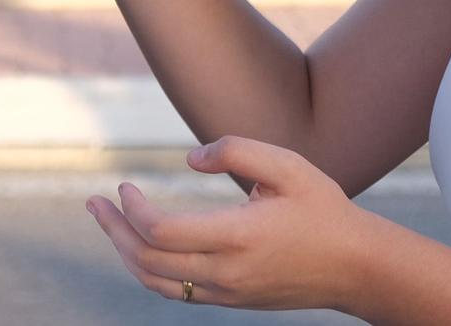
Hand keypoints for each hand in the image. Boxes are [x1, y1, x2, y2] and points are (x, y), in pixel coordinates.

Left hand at [88, 137, 375, 312]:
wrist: (358, 268)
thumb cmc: (323, 209)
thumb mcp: (288, 165)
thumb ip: (237, 150)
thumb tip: (191, 157)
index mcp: (237, 237)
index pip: (160, 232)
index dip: (132, 210)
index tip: (124, 185)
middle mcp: (227, 271)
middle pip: (146, 260)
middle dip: (112, 230)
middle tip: (93, 203)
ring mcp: (227, 291)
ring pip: (156, 282)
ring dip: (124, 252)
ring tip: (107, 223)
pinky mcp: (232, 300)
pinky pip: (176, 291)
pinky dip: (148, 269)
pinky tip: (140, 245)